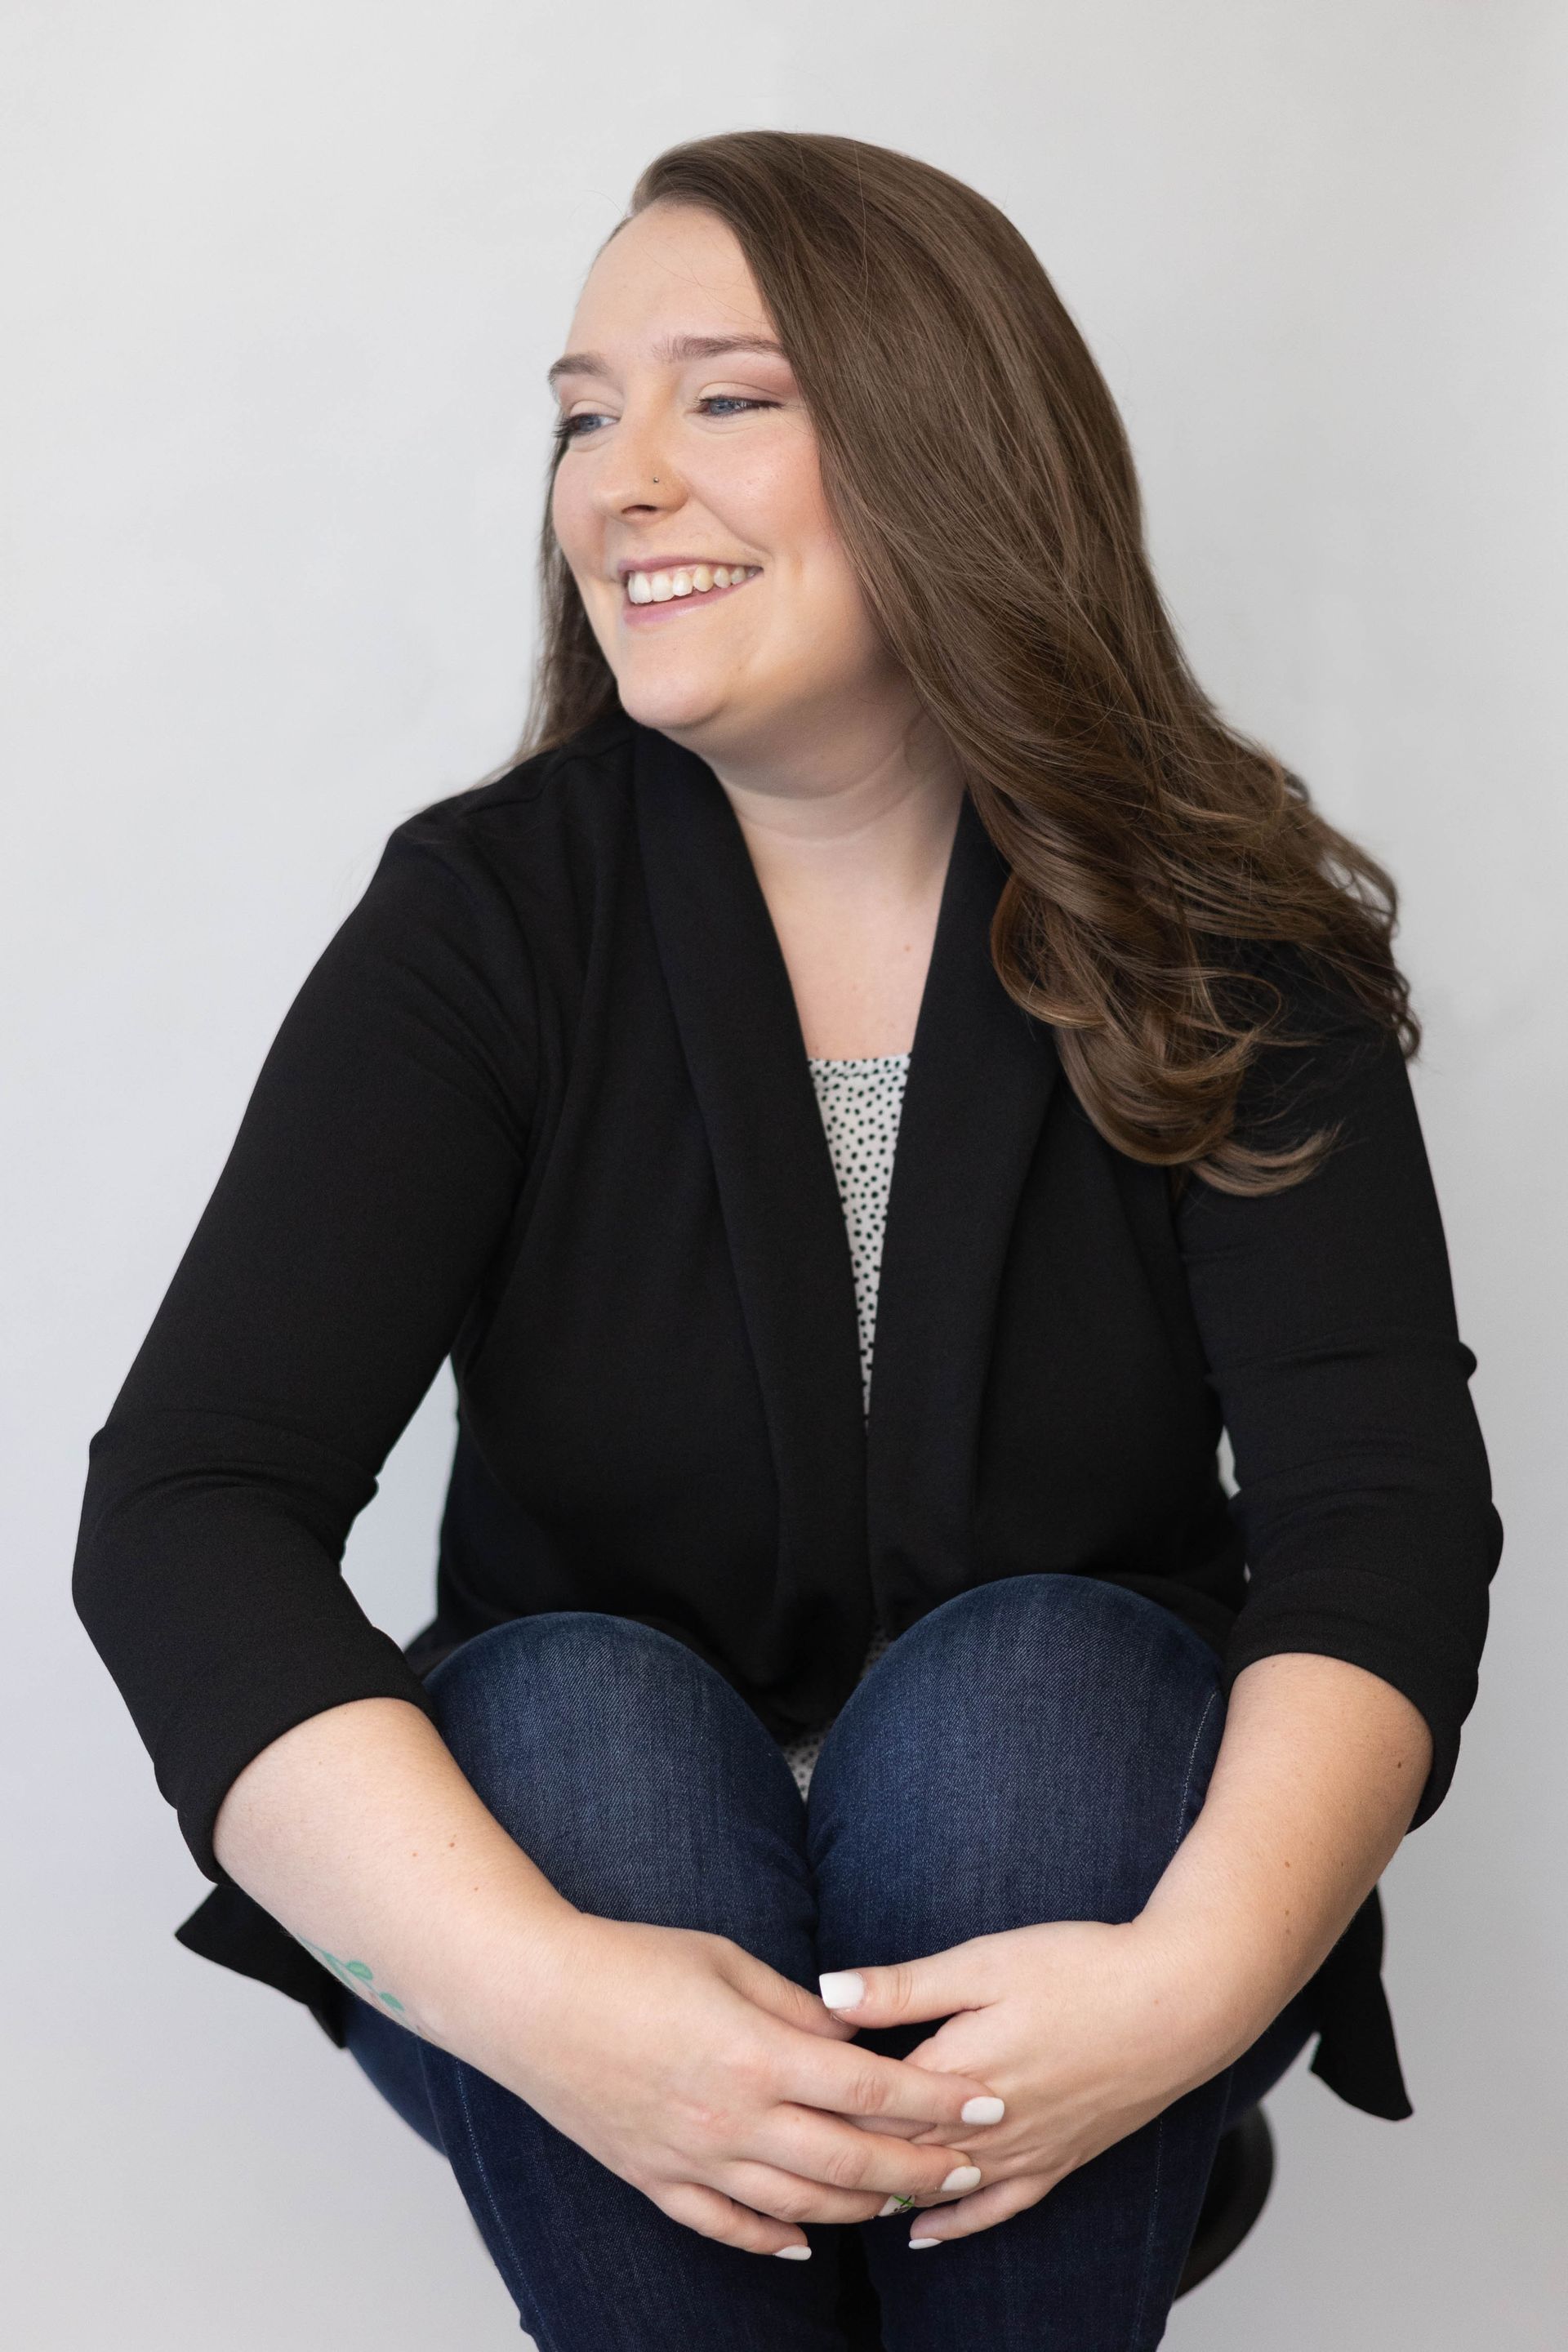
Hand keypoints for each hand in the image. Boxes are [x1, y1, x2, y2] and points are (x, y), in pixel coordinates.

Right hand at [480, 1912, 1008, 2259]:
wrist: (531, 1997)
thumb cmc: (629, 1961)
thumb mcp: (728, 1962)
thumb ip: (798, 2008)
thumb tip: (857, 2032)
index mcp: (759, 2055)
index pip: (873, 2089)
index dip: (937, 2100)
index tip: (986, 2103)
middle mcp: (735, 2120)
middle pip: (852, 2163)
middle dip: (921, 2168)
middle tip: (970, 2167)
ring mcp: (695, 2159)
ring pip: (801, 2206)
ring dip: (862, 2210)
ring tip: (908, 2202)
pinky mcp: (657, 2179)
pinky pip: (727, 2227)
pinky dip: (771, 2241)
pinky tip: (803, 2245)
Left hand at [818, 1919, 1238, 2245]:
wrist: (1179, 2001)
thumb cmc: (1081, 1968)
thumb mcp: (982, 1961)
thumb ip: (904, 1986)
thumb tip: (828, 1991)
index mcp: (958, 2069)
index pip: (869, 2103)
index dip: (821, 2104)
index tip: (779, 2100)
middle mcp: (987, 2124)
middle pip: (897, 2149)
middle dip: (844, 2152)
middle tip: (788, 2152)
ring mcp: (1027, 2149)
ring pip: (939, 2186)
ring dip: (888, 2190)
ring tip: (834, 2194)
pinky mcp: (1060, 2159)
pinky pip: (998, 2207)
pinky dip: (955, 2223)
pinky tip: (922, 2233)